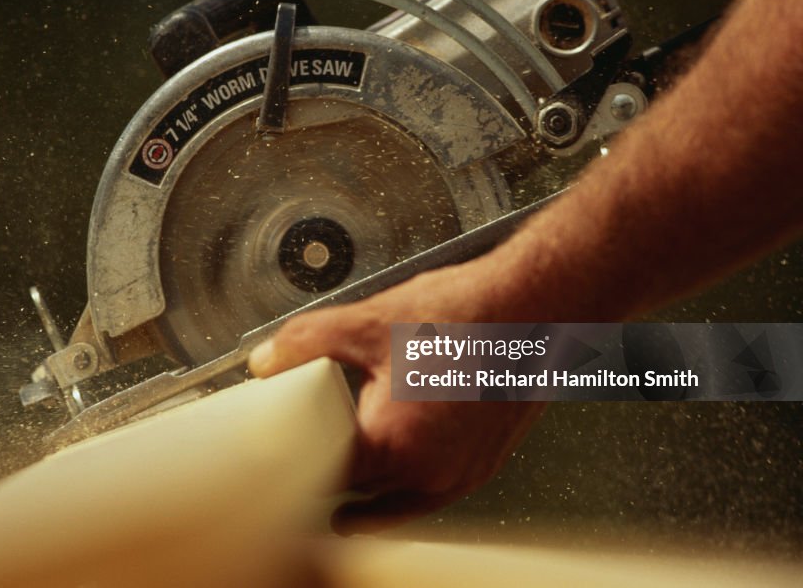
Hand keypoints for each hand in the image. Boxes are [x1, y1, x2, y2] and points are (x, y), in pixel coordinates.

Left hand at [248, 262, 544, 533]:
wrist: (539, 306)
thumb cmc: (470, 315)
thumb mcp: (370, 322)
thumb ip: (307, 343)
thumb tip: (268, 360)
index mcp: (396, 448)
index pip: (324, 479)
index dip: (295, 466)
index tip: (280, 454)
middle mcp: (433, 474)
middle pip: (358, 495)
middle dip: (329, 475)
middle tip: (306, 447)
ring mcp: (462, 474)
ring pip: (396, 500)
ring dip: (367, 486)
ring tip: (339, 458)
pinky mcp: (483, 465)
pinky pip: (431, 490)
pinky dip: (405, 480)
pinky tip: (394, 452)